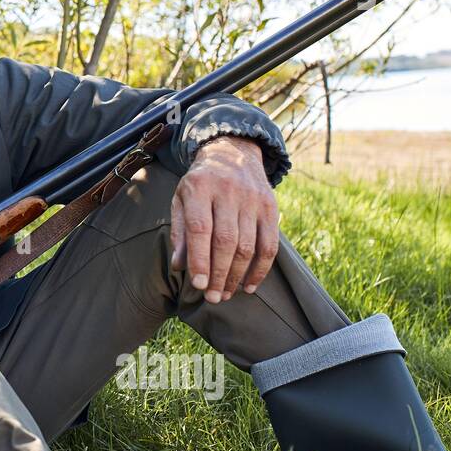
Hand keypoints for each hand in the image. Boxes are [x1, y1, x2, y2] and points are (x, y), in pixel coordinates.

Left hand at [169, 135, 279, 303]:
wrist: (232, 152)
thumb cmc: (200, 184)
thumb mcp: (181, 199)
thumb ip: (180, 231)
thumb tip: (180, 266)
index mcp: (199, 188)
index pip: (200, 228)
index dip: (200, 259)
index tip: (198, 285)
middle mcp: (228, 191)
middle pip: (226, 241)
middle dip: (219, 274)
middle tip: (212, 297)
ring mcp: (252, 199)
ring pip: (248, 245)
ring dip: (237, 275)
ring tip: (225, 294)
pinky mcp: (270, 207)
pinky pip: (269, 244)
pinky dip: (261, 269)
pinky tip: (249, 286)